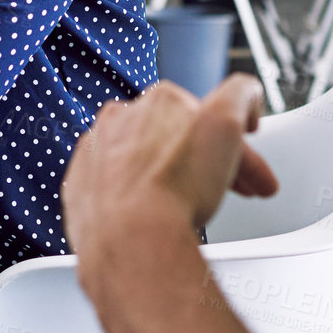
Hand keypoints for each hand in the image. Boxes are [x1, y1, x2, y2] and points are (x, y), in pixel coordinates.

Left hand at [61, 76, 278, 259]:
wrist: (130, 241)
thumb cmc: (175, 186)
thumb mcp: (227, 123)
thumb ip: (241, 94)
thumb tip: (246, 91)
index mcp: (159, 99)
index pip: (210, 117)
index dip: (239, 145)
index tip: (251, 171)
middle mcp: (122, 119)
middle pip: (179, 140)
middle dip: (214, 165)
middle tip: (237, 192)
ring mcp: (97, 153)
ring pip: (148, 163)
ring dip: (175, 180)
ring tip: (196, 209)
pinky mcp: (80, 188)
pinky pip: (116, 187)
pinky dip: (138, 198)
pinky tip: (157, 214)